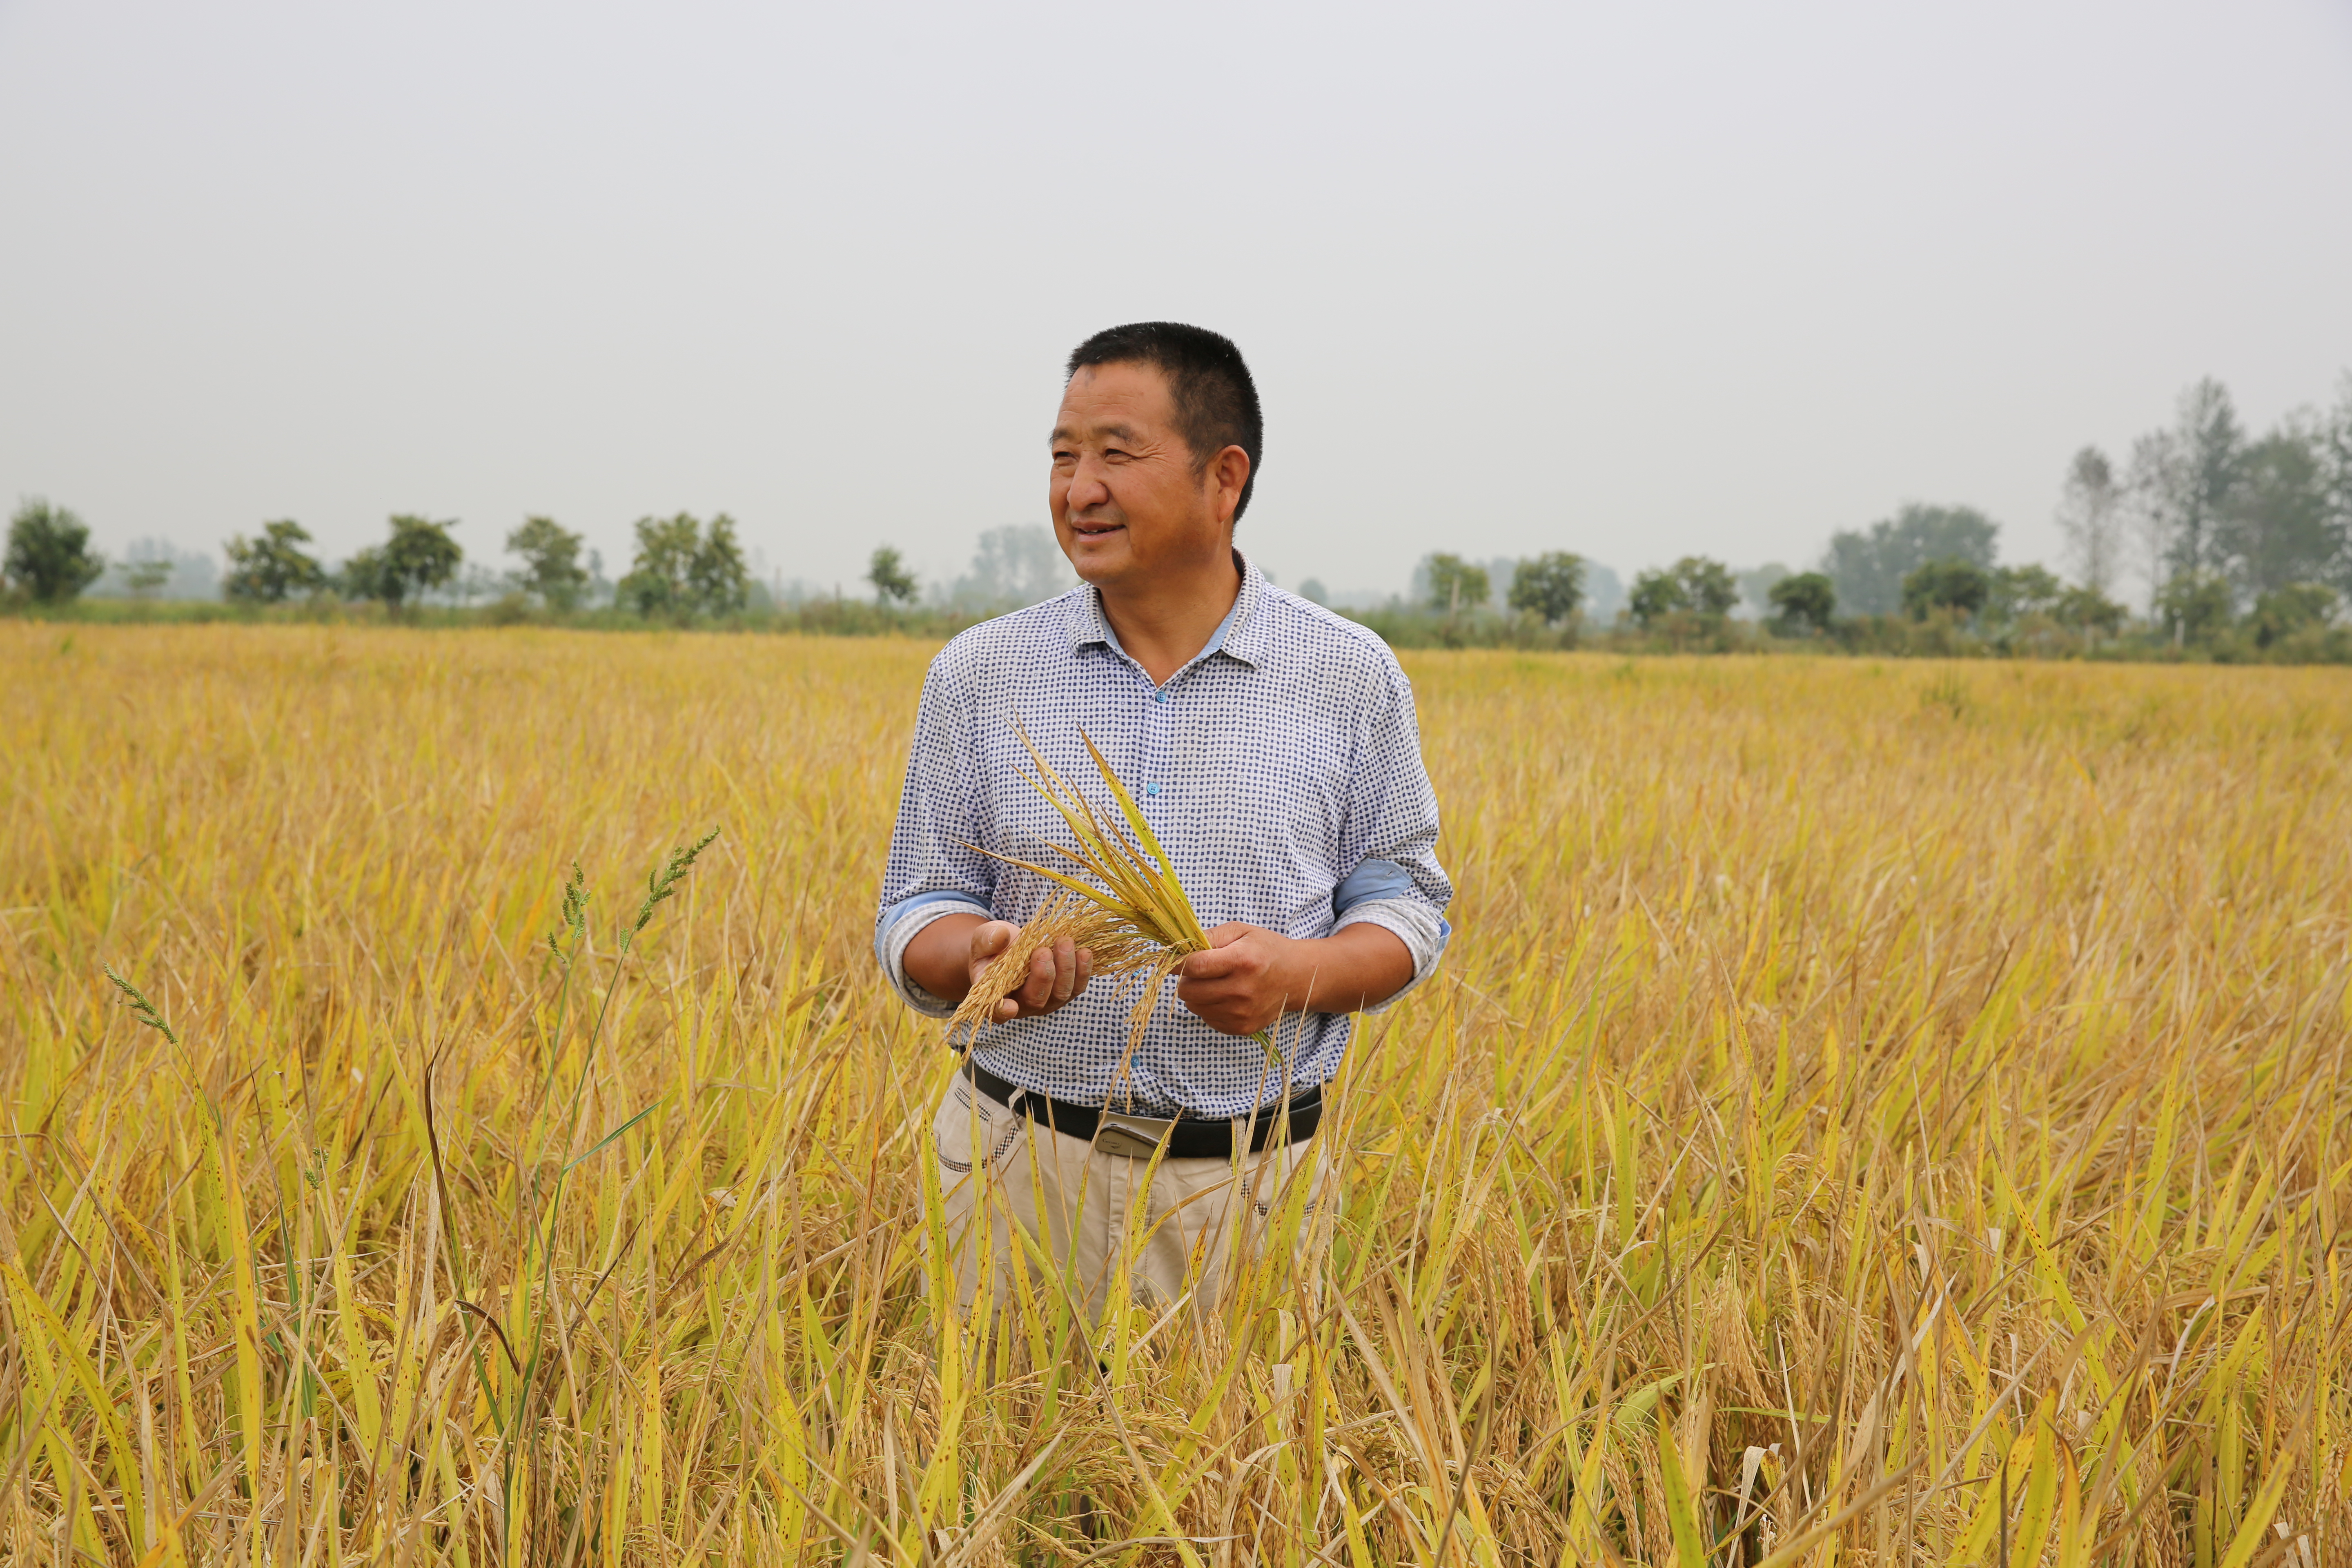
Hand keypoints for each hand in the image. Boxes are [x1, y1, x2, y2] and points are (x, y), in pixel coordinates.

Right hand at [970, 920, 1093, 1021]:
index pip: (997, 1011)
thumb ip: (987, 940)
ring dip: (1066, 969)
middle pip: (1036, 1000)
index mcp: (996, 996)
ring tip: (1065, 942)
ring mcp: (1046, 1000)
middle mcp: (1022, 1005)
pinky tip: (1084, 952)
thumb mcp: (983, 939)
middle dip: (1043, 976)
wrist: (1013, 948)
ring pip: (1061, 993)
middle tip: (1043, 951)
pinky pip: (1077, 986)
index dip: (1003, 1011)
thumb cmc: (993, 948)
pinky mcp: (1064, 990)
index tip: (1009, 1006)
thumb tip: (1001, 937)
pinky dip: (1083, 970)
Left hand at [1176, 921, 1418, 1033]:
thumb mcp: (1242, 931)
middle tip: (1200, 970)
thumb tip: (1179, 947)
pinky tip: (1225, 996)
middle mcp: (1242, 990)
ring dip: (1197, 994)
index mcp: (1242, 961)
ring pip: (1194, 1007)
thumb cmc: (1266, 950)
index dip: (1179, 961)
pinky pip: (1207, 1019)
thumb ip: (1210, 936)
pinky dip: (1209, 1007)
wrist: (1297, 978)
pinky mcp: (1242, 1027)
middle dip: (1187, 979)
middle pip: (1188, 991)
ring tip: (1215, 982)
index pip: (1194, 966)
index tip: (1179, 958)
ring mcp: (1242, 1013)